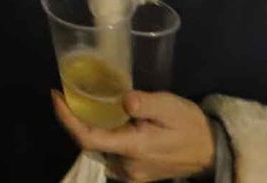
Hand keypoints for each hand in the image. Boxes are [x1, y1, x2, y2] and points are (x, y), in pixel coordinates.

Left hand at [52, 90, 215, 182]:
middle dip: (77, 118)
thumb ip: (146, 104)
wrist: (210, 151)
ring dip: (90, 127)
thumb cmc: (189, 125)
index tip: (56, 95)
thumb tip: (124, 99)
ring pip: (99, 148)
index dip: (67, 118)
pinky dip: (102, 135)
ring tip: (84, 101)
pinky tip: (104, 118)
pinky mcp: (134, 174)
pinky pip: (110, 153)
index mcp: (132, 148)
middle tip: (70, 92)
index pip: (88, 137)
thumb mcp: (170, 107)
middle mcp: (126, 166)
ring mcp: (130, 174)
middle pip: (90, 142)